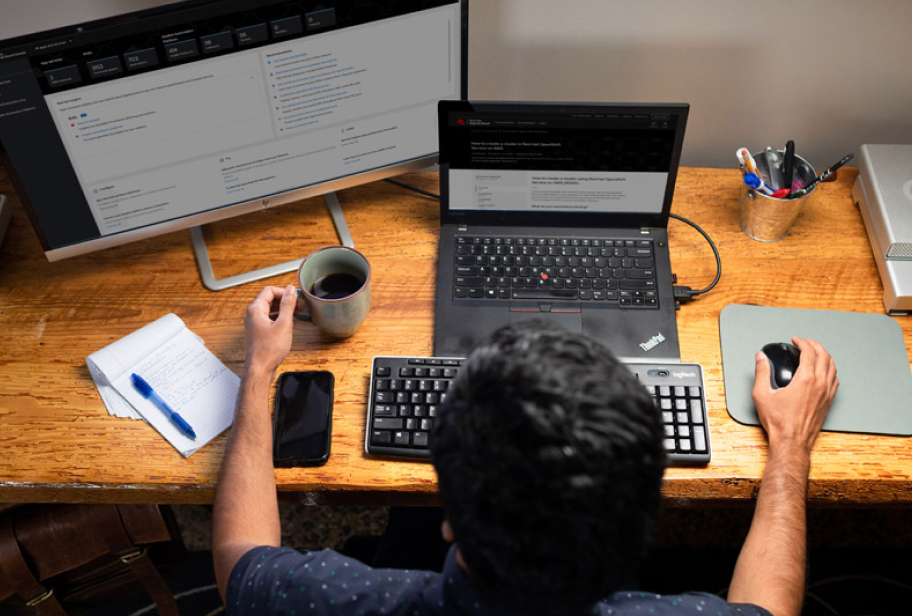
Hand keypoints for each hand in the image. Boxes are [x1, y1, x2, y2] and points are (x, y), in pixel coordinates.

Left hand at [244, 285, 296, 374]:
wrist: (260, 369)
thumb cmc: (269, 350)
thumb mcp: (284, 324)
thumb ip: (287, 305)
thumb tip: (290, 290)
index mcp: (256, 309)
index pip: (270, 290)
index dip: (284, 292)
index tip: (296, 297)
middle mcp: (252, 315)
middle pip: (269, 299)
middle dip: (284, 300)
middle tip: (298, 306)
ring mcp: (253, 324)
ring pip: (269, 309)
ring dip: (282, 309)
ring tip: (295, 314)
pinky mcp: (257, 332)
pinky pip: (268, 318)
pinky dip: (278, 317)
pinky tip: (287, 324)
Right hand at [751, 337, 838, 455]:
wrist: (792, 442)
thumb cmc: (779, 422)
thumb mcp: (762, 395)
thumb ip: (761, 373)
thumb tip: (760, 358)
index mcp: (805, 379)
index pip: (809, 352)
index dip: (802, 342)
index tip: (796, 340)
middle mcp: (820, 384)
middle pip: (824, 356)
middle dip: (815, 345)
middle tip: (806, 342)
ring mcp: (827, 394)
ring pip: (832, 367)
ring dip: (825, 356)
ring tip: (816, 352)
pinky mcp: (828, 402)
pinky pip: (835, 380)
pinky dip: (830, 370)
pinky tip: (825, 372)